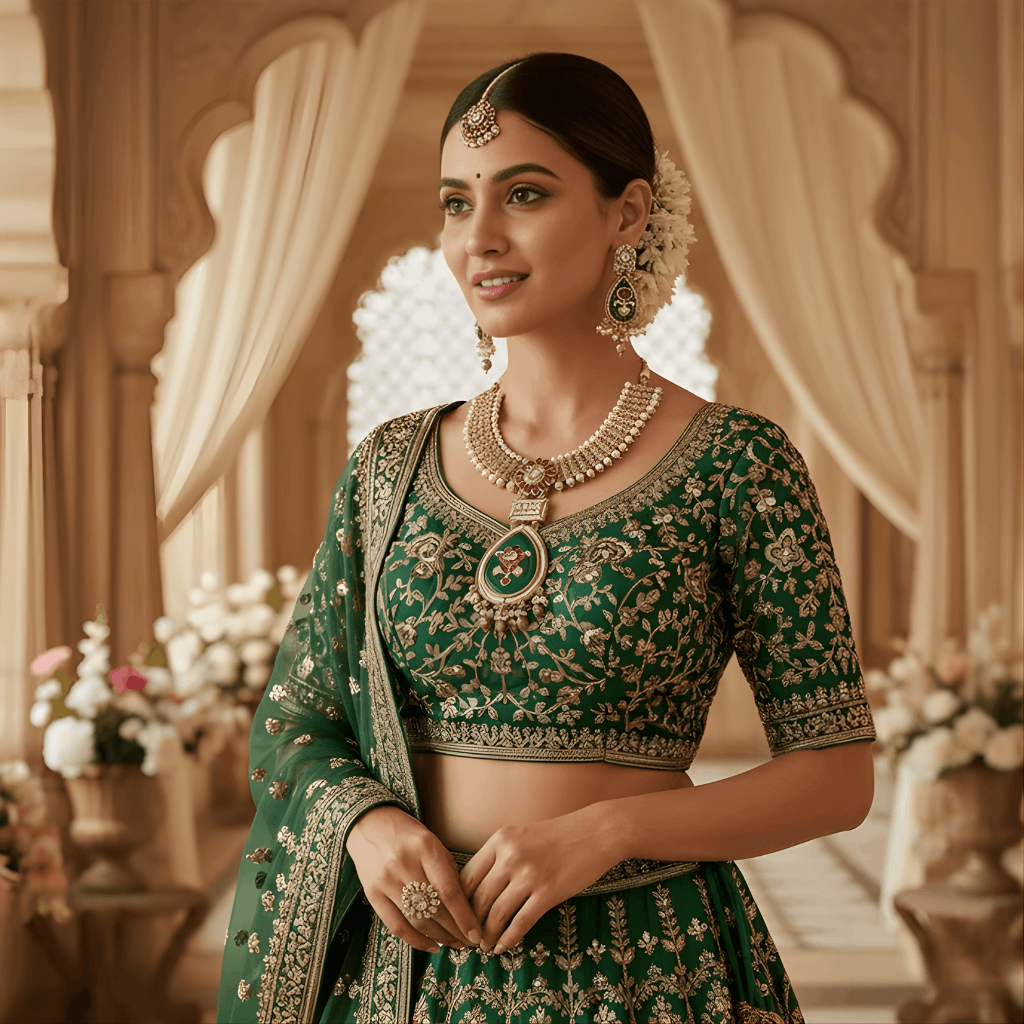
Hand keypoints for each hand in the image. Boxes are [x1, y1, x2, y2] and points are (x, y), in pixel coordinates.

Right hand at [347, 805, 483, 953]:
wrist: (369, 823)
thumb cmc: (408, 835)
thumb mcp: (433, 843)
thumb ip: (449, 872)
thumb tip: (467, 909)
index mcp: (425, 848)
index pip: (449, 891)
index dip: (465, 917)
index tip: (477, 934)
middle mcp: (404, 864)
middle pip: (434, 909)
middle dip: (456, 931)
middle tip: (470, 943)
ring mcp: (386, 880)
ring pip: (417, 921)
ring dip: (440, 938)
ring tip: (455, 944)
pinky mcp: (372, 893)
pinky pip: (396, 926)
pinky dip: (416, 941)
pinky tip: (432, 946)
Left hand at [459, 811, 619, 954]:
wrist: (595, 832)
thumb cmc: (557, 836)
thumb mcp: (521, 836)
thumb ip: (499, 856)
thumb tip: (477, 888)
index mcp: (500, 840)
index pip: (467, 876)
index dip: (458, 902)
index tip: (458, 917)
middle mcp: (510, 856)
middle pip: (478, 898)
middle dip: (470, 923)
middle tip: (468, 938)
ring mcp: (529, 875)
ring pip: (496, 913)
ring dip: (487, 935)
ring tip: (484, 946)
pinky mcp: (548, 892)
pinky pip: (520, 922)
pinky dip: (508, 939)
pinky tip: (502, 947)